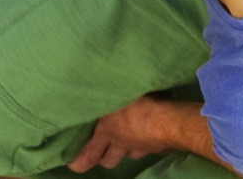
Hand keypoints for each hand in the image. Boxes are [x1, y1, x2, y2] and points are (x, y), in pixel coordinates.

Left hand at [67, 97, 189, 173]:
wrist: (169, 121)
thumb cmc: (139, 104)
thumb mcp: (115, 93)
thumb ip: (106, 93)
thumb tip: (94, 79)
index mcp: (107, 132)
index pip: (88, 155)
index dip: (79, 161)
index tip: (73, 163)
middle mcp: (121, 143)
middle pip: (108, 161)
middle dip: (103, 158)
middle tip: (101, 149)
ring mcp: (140, 147)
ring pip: (129, 155)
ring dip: (125, 149)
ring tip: (126, 138)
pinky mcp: (157, 146)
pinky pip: (147, 147)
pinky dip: (145, 142)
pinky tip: (147, 131)